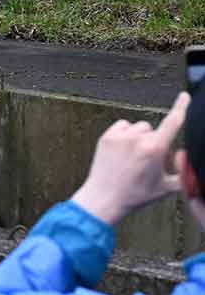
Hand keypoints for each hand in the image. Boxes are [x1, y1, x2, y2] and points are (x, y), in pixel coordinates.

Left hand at [71, 91, 188, 225]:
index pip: (172, 123)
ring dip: (139, 137)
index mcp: (155, 149)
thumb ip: (183, 172)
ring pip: (138, 128)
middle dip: (155, 142)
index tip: (184, 97)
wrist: (105, 198)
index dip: (181, 108)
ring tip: (134, 156)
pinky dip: (125, 134)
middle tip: (148, 160)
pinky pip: (122, 126)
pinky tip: (124, 149)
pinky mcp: (106, 137)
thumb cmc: (135, 194)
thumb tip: (188, 162)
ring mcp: (120, 137)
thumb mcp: (167, 187)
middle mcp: (137, 139)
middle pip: (154, 130)